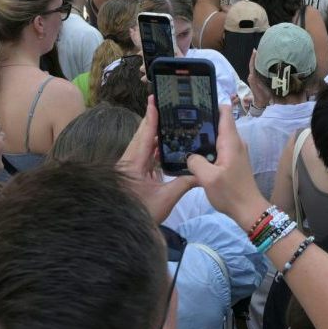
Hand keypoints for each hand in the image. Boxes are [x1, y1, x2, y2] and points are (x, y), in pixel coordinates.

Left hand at [118, 99, 199, 221]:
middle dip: (152, 121)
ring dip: (153, 135)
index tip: (153, 100)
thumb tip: (202, 174)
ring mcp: (130, 167)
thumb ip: (185, 183)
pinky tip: (164, 147)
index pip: (144, 135)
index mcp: (134, 163)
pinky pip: (144, 156)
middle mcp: (129, 161)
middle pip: (141, 136)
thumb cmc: (143, 212)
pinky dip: (153, 149)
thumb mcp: (167, 198)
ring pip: (142, 146)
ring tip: (167, 122)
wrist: (125, 228)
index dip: (150, 118)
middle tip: (162, 105)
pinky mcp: (133, 174)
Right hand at [185, 102, 267, 227]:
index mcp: (231, 141)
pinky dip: (208, 146)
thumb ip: (196, 162)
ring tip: (184, 134)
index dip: (211, 103)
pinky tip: (195, 152)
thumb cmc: (230, 192)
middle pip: (219, 122)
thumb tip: (190, 155)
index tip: (194, 102)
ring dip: (204, 134)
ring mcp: (236, 151)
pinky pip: (220, 146)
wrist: (249, 210)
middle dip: (203, 118)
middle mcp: (236, 142)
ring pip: (218, 135)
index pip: (224, 112)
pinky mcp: (233, 161)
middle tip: (182, 119)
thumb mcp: (208, 178)